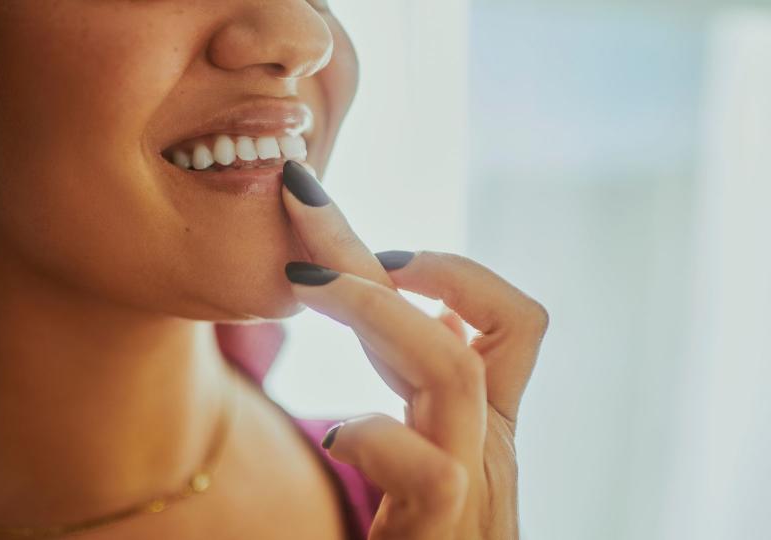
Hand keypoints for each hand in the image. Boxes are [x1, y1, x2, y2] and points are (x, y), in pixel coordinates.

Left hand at [280, 162, 547, 539]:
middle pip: (469, 328)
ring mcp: (475, 499)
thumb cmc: (402, 536)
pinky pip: (434, 476)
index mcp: (481, 427)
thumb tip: (361, 294)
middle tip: (301, 204)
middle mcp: (490, 453)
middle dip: (377, 258)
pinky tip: (335, 433)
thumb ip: (398, 385)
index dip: (453, 271)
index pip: (509, 323)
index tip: (377, 248)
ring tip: (303, 280)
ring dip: (374, 311)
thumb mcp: (397, 447)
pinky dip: (377, 438)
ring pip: (456, 377)